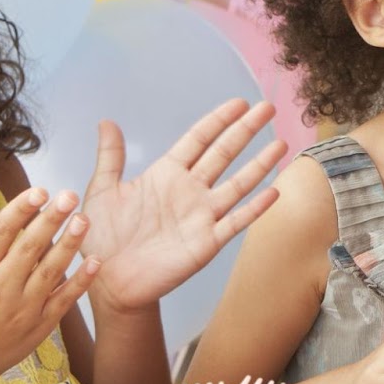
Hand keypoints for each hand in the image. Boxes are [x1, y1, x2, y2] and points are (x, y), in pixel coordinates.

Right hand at [0, 185, 98, 383]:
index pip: (0, 233)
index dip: (21, 210)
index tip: (40, 190)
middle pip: (29, 248)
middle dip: (51, 220)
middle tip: (70, 195)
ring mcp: (22, 308)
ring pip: (50, 272)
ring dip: (69, 246)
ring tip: (84, 219)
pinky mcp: (39, 325)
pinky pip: (63, 300)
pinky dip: (80, 282)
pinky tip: (95, 260)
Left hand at [78, 99, 286, 315]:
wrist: (108, 281)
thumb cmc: (102, 237)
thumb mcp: (102, 190)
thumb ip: (110, 157)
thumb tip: (107, 122)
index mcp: (166, 174)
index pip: (198, 139)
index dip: (219, 120)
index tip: (239, 103)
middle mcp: (189, 190)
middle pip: (223, 154)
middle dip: (245, 130)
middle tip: (267, 108)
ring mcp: (201, 216)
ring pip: (237, 185)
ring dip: (259, 165)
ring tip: (280, 144)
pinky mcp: (207, 243)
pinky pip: (236, 222)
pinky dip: (255, 208)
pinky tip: (273, 191)